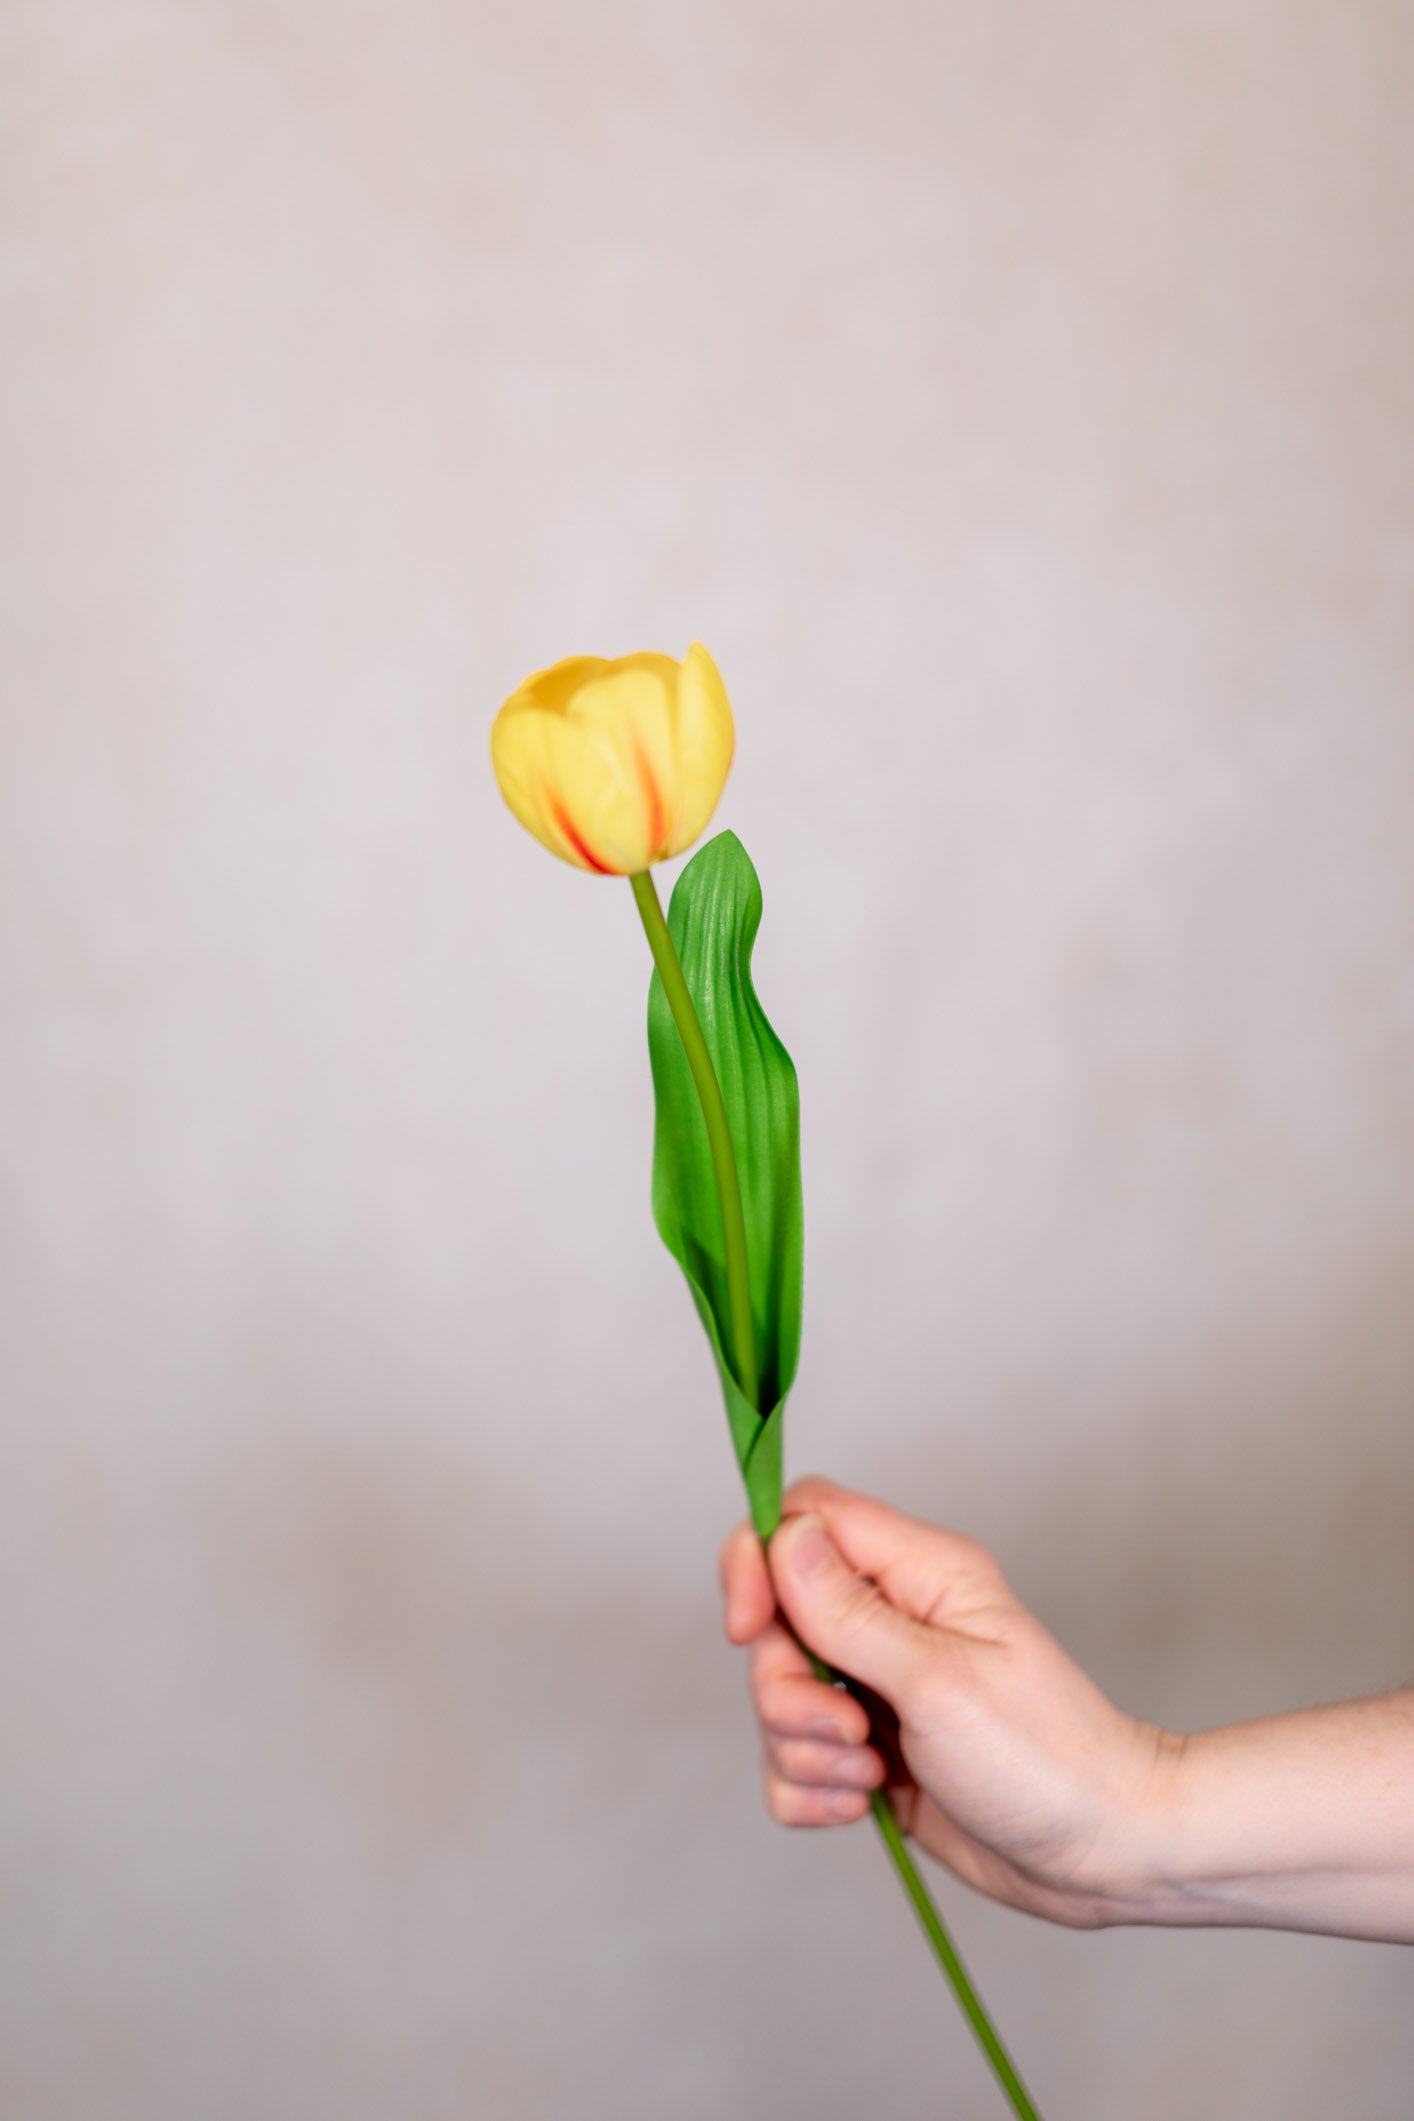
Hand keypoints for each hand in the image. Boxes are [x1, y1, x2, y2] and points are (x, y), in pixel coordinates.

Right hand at [720, 1476, 1179, 1928]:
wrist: (1101, 1856)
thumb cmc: (1044, 1757)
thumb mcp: (936, 1679)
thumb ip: (847, 1612)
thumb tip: (784, 1536)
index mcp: (920, 1572)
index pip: (806, 1516)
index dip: (758, 1559)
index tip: (749, 1628)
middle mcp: (892, 1618)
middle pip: (776, 1618)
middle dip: (785, 1687)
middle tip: (847, 1728)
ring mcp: (878, 1686)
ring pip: (779, 1696)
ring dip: (803, 1748)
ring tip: (870, 1775)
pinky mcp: (869, 1751)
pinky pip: (794, 1760)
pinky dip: (811, 1790)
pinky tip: (861, 1807)